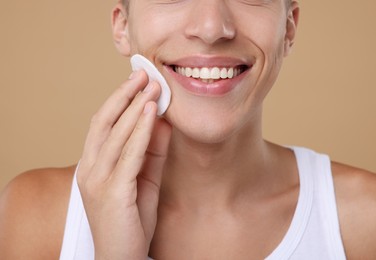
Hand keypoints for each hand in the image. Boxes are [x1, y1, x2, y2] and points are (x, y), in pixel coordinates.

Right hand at [76, 70, 171, 259]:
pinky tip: (151, 112)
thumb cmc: (131, 219)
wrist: (121, 258)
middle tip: (143, 74)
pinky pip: (129, 154)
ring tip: (150, 86)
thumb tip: (161, 121)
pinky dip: (140, 130)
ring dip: (134, 106)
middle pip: (104, 121)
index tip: (138, 81)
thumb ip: (150, 151)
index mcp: (92, 164)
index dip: (119, 100)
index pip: (103, 124)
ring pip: (115, 133)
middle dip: (124, 95)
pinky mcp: (114, 191)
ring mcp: (98, 180)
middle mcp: (89, 168)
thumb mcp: (144, 179)